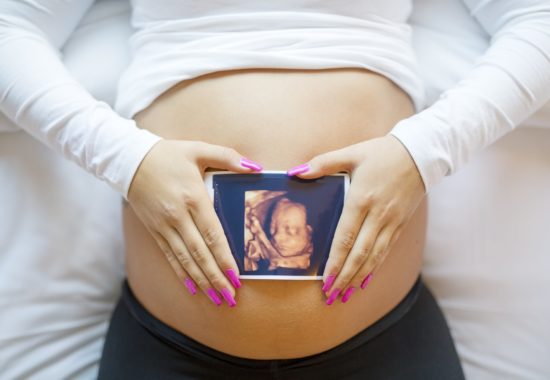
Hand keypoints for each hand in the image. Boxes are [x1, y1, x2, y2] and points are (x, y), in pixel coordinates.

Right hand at [128, 139, 262, 306]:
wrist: (129, 160)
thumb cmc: (168, 154)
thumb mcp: (199, 149)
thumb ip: (228, 157)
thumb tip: (255, 167)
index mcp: (193, 198)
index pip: (213, 235)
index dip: (225, 258)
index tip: (236, 277)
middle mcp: (178, 216)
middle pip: (200, 254)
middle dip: (216, 278)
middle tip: (230, 298)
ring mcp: (165, 226)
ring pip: (185, 260)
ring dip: (201, 282)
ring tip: (216, 299)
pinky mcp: (155, 230)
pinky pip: (170, 257)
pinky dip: (181, 274)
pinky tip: (192, 288)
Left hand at [287, 135, 424, 304]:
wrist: (420, 153)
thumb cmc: (382, 153)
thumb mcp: (351, 153)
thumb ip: (323, 164)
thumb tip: (296, 172)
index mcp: (362, 199)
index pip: (346, 238)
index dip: (335, 261)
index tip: (325, 280)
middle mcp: (378, 216)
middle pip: (360, 254)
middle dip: (345, 278)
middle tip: (332, 296)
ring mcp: (391, 222)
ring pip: (374, 257)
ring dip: (359, 278)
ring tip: (345, 295)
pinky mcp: (400, 225)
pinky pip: (386, 251)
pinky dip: (374, 268)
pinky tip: (365, 280)